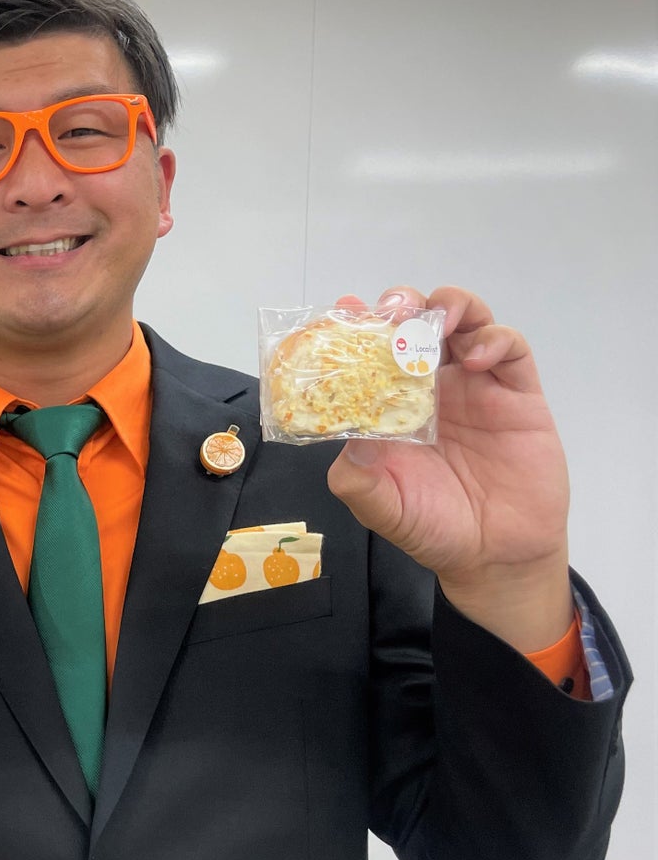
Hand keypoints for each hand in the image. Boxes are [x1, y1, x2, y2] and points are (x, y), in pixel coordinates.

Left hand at [325, 287, 572, 645]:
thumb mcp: (380, 507)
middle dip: (402, 304)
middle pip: (415, 323)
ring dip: (448, 307)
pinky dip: (494, 340)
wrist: (494, 555)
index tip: (342, 310)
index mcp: (388, 405)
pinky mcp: (517, 395)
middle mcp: (429, 387)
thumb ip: (357, 479)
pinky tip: (475, 360)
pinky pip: (510, 349)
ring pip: (465, 321)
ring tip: (435, 322)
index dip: (355, 327)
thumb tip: (349, 442)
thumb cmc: (432, 527)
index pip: (368, 352)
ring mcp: (475, 386)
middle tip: (391, 309)